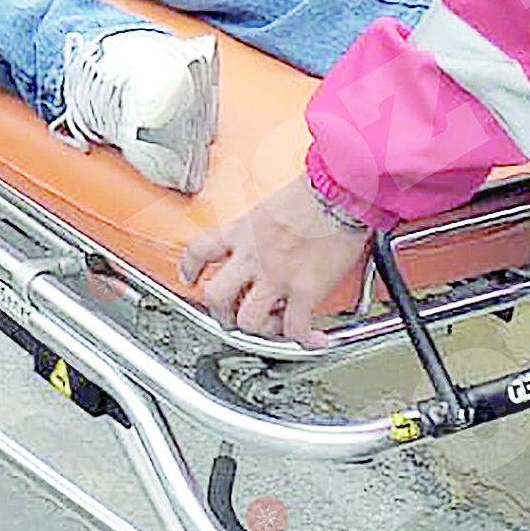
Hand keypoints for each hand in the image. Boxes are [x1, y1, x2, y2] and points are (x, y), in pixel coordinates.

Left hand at [179, 177, 370, 346]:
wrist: (339, 191)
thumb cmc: (313, 191)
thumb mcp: (271, 205)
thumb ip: (262, 227)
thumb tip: (269, 237)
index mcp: (243, 231)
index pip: (200, 249)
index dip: (190, 266)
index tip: (192, 276)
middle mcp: (253, 256)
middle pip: (216, 296)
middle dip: (221, 313)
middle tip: (232, 316)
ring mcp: (276, 276)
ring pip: (249, 321)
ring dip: (261, 330)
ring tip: (275, 327)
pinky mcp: (304, 290)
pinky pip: (296, 328)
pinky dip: (306, 339)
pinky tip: (316, 339)